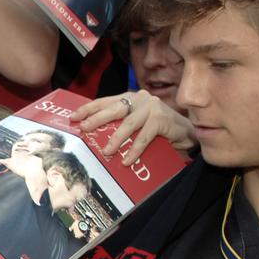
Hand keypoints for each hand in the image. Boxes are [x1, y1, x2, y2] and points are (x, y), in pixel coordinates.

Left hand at [72, 90, 196, 161]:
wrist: (185, 133)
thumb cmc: (156, 130)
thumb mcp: (135, 125)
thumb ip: (119, 125)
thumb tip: (93, 138)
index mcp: (129, 98)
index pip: (105, 101)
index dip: (88, 109)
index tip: (73, 117)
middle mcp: (139, 99)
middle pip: (114, 109)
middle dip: (96, 119)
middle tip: (84, 129)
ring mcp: (152, 107)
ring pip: (128, 123)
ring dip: (116, 138)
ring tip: (106, 151)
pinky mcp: (162, 118)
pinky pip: (144, 136)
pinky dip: (135, 149)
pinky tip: (127, 160)